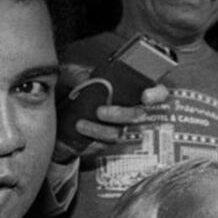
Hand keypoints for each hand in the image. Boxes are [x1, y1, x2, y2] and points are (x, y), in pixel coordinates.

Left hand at [52, 83, 169, 163]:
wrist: (60, 117)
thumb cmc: (73, 92)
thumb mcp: (73, 77)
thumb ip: (77, 74)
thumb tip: (84, 78)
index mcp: (133, 91)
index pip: (157, 92)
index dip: (156, 94)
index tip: (145, 96)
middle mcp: (132, 110)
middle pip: (139, 116)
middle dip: (122, 114)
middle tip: (100, 111)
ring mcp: (122, 128)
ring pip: (122, 132)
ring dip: (102, 130)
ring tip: (81, 124)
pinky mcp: (109, 142)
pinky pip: (107, 144)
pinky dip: (94, 137)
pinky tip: (82, 130)